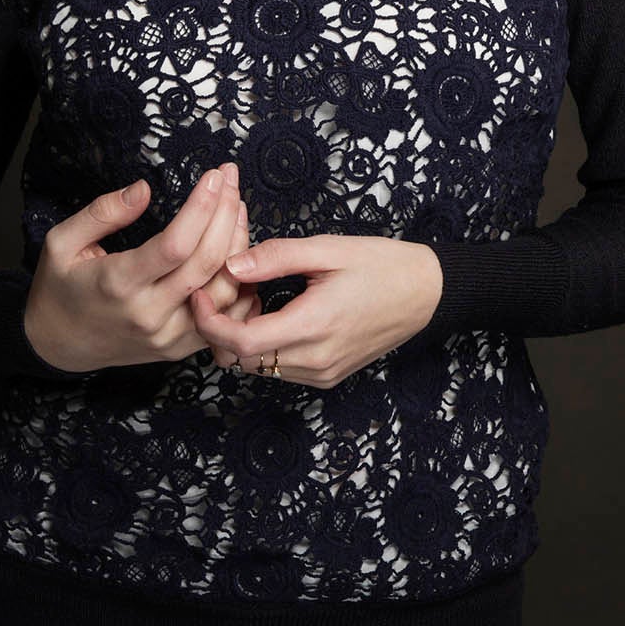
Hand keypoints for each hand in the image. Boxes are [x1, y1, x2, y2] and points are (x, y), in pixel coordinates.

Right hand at [24, 162, 253, 373]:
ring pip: (224, 290)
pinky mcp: (179, 348)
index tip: (212, 176)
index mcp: (118, 283)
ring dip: (239, 245)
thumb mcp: (62, 243)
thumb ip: (102, 213)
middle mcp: (148, 313)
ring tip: (236, 208)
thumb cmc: (60, 288)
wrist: (59, 345)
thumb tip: (143, 189)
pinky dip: (241, 286)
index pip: (175, 244)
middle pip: (206, 262)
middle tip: (230, 179)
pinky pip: (224, 318)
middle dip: (225, 213)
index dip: (201, 207)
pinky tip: (243, 253)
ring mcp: (167, 336)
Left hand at [188, 235, 444, 387]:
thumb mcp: (327, 249)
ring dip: (242, 338)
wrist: (427, 293)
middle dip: (221, 328)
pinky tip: (273, 312)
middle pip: (242, 360)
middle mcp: (316, 360)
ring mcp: (323, 373)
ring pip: (259, 367)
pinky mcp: (328, 375)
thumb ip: (275, 257)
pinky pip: (280, 369)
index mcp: (314, 325)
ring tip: (252, 297)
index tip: (198, 293)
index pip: (240, 343)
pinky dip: (265, 346)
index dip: (209, 322)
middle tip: (226, 289)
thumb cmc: (380, 264)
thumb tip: (229, 265)